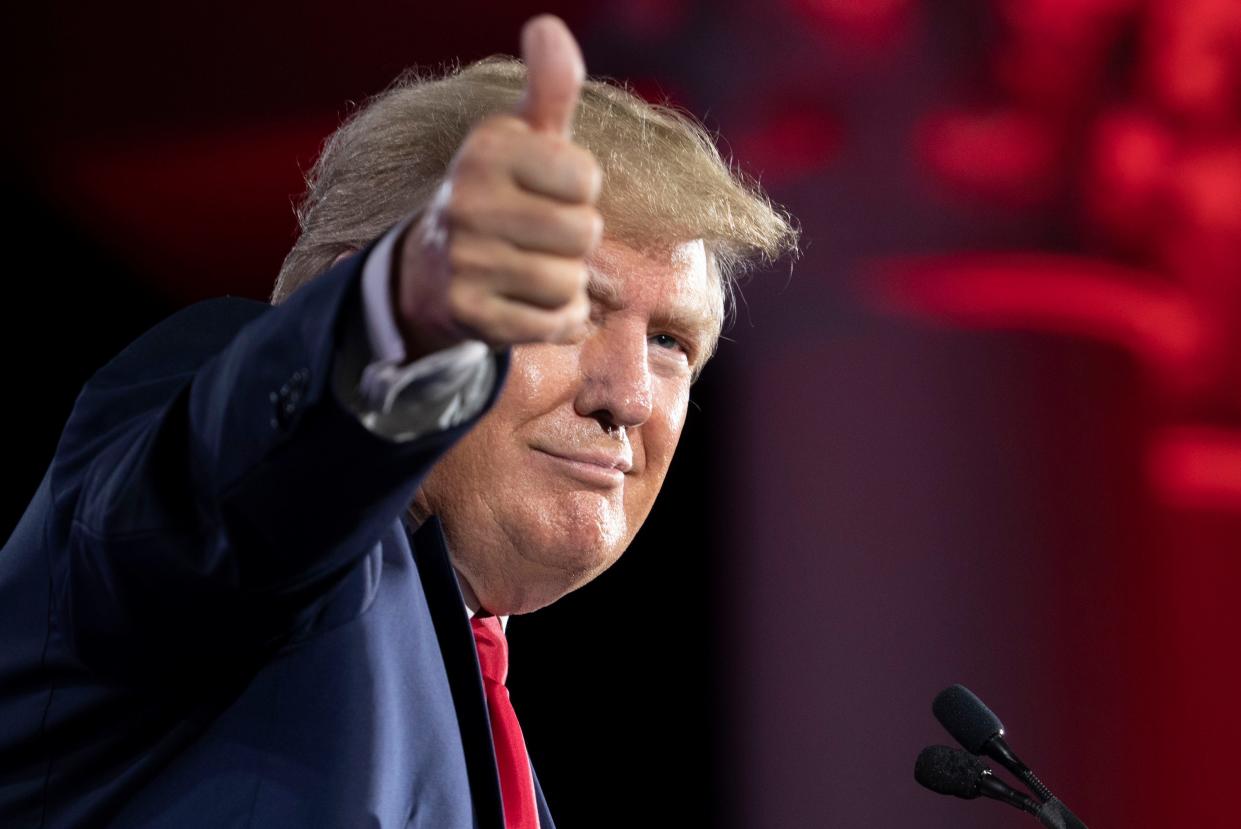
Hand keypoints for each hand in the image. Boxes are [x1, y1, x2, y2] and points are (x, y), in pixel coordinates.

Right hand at [394, 14, 602, 359]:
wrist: (433, 271)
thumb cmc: (500, 196)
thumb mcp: (523, 140)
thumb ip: (549, 89)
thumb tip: (548, 26)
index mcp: (485, 150)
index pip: (587, 178)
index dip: (579, 191)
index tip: (546, 192)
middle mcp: (466, 202)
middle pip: (584, 233)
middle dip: (575, 242)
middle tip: (539, 238)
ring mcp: (464, 262)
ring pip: (570, 282)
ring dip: (567, 284)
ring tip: (532, 270)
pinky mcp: (470, 316)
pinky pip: (555, 324)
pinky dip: (558, 320)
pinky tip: (529, 304)